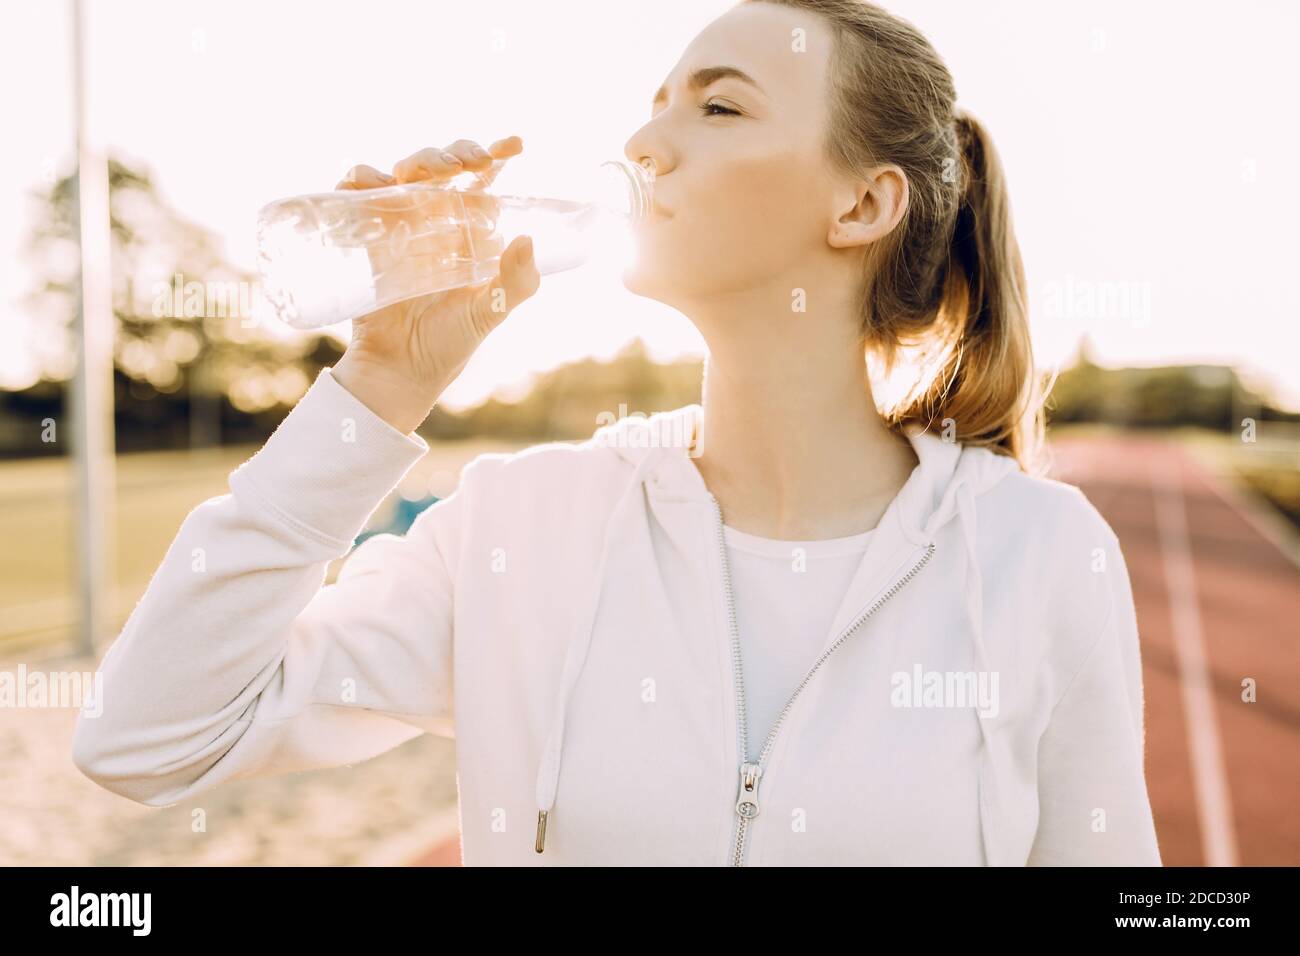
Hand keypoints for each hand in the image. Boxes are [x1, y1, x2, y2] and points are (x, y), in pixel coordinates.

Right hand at [331, 136, 539, 432]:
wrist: (399, 371)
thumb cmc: (449, 343)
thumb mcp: (489, 313)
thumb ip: (516, 283)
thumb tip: (527, 239)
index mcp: (469, 231)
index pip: (484, 181)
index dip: (497, 154)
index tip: (516, 143)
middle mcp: (434, 221)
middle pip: (442, 167)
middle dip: (453, 152)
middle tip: (463, 164)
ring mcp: (397, 224)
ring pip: (402, 172)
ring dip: (414, 161)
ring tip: (424, 174)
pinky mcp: (363, 235)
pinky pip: (356, 193)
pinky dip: (360, 177)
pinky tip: (370, 181)